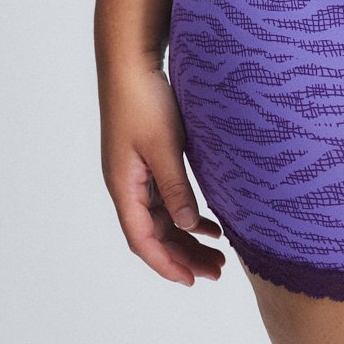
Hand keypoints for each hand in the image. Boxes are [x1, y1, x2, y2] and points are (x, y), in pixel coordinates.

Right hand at [99, 62, 225, 285]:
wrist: (131, 62)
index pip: (142, 240)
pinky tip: (211, 220)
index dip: (166, 264)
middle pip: (155, 234)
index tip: (192, 281)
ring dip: (187, 236)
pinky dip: (187, 212)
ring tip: (220, 251)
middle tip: (218, 270)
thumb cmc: (144, 100)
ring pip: (163, 217)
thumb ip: (176, 187)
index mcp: (123, 186)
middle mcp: (127, 185)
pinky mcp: (148, 158)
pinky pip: (167, 197)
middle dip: (184, 255)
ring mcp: (137, 172)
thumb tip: (186, 226)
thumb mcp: (164, 146)